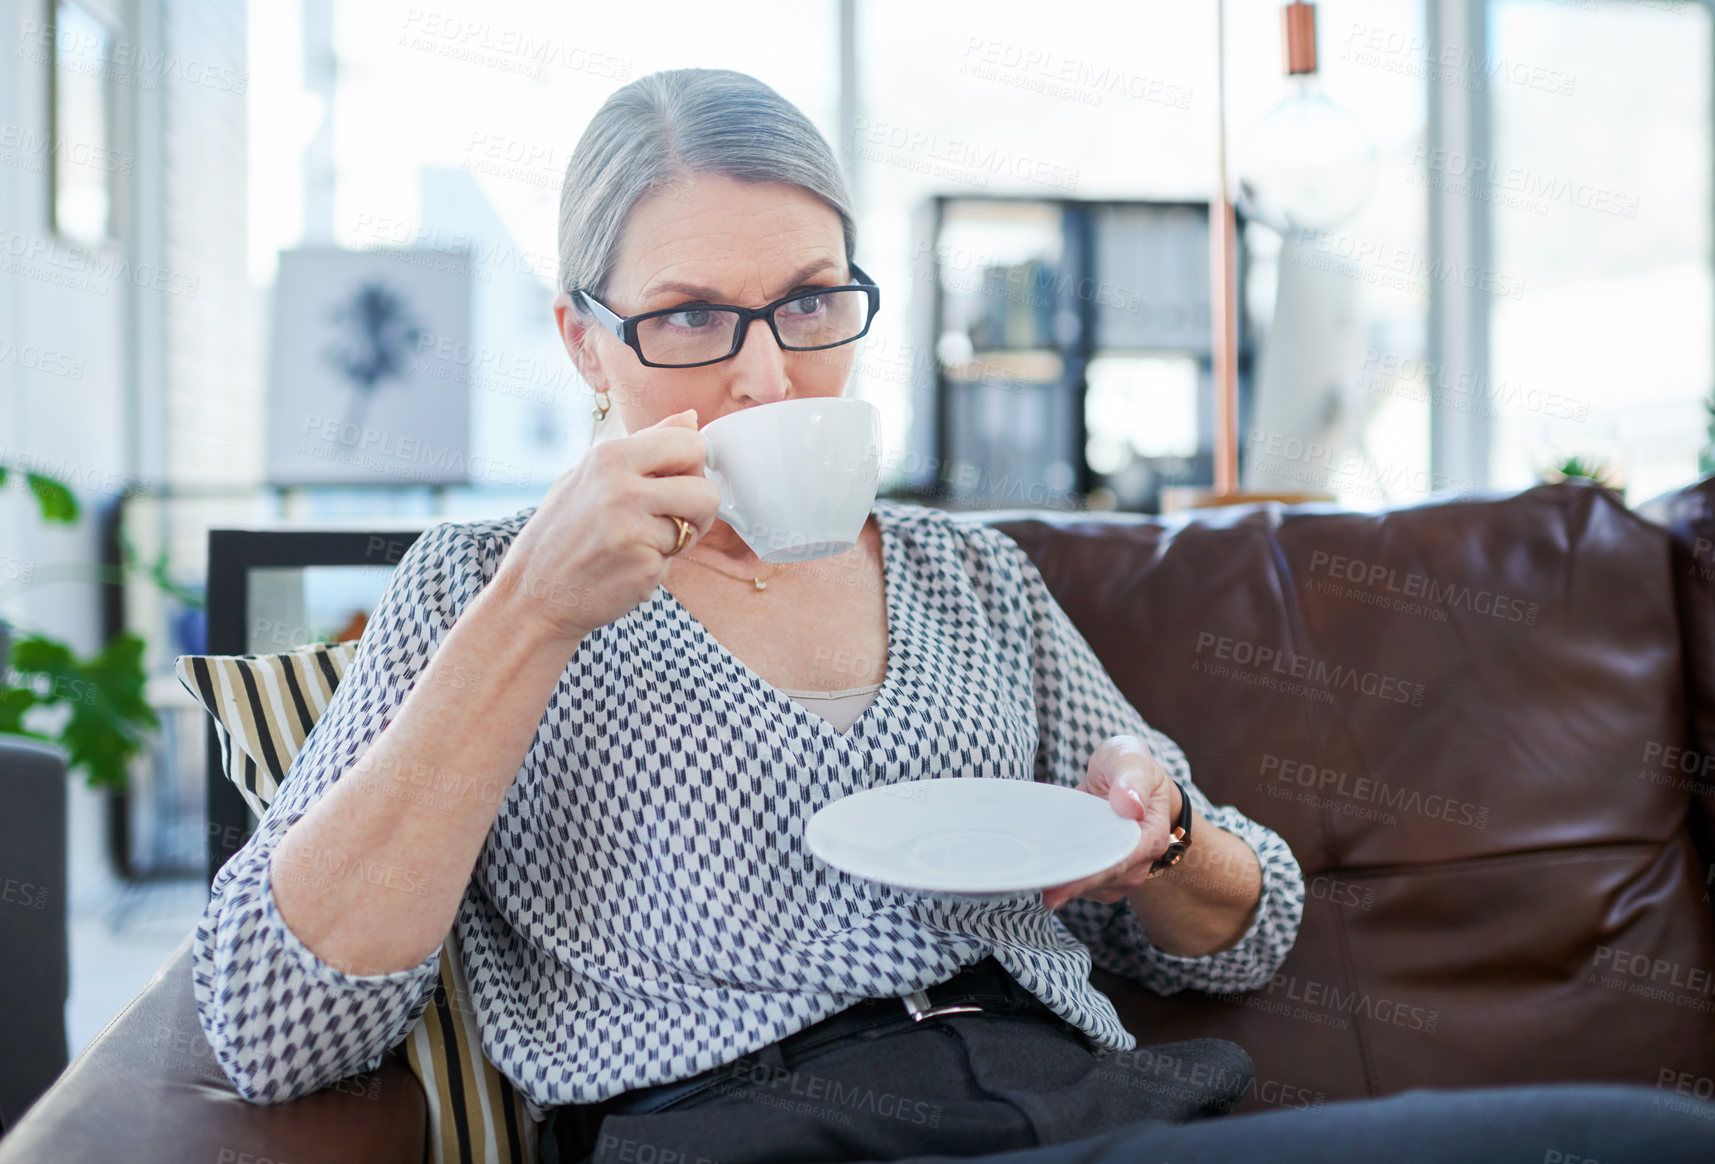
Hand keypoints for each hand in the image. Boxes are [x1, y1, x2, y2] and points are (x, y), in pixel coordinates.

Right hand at [489, 408, 721, 648]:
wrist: (532, 594)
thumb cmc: (562, 533)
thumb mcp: (590, 474)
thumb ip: (644, 445)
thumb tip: (691, 419)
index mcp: (608, 456)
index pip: (689, 443)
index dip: (692, 466)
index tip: (675, 482)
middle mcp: (621, 488)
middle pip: (706, 488)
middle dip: (699, 508)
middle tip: (672, 519)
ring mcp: (633, 529)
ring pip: (698, 526)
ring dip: (682, 538)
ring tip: (645, 542)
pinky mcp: (643, 567)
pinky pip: (677, 559)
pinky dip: (659, 565)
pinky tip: (627, 566)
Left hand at [1040, 735, 1183, 911]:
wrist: (1124, 777)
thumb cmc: (1129, 766)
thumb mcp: (1131, 759)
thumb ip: (1132, 780)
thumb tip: (1130, 806)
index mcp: (1150, 836)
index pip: (1121, 862)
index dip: (1093, 875)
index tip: (1064, 888)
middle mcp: (1138, 861)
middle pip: (1103, 880)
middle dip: (1073, 887)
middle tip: (1043, 892)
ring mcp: (1119, 870)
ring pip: (1090, 885)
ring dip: (1065, 882)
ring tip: (1037, 876)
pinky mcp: (1100, 871)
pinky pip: (1081, 880)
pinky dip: (1062, 874)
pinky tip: (1043, 867)